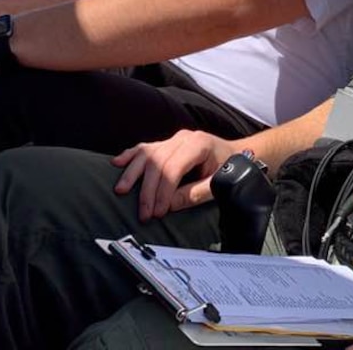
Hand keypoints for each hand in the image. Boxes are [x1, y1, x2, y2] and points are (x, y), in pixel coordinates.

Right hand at [111, 129, 240, 220]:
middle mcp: (183, 138)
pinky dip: (130, 156)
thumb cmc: (227, 167)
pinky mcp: (166, 144)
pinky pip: (145, 148)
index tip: (158, 211)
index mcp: (198, 144)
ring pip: (147, 154)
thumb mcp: (217, 183)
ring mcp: (173, 139)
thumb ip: (194, 194)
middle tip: (143, 213)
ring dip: (132, 173)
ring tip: (121, 191)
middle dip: (148, 190)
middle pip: (157, 162)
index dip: (163, 191)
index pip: (173, 168)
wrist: (235, 152)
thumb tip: (168, 205)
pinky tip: (117, 164)